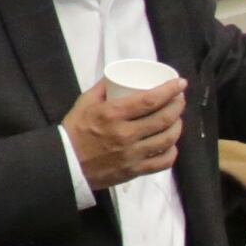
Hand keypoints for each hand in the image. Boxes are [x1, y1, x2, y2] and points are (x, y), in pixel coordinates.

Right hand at [65, 73, 184, 191]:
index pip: (150, 100)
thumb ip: (102, 88)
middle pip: (163, 118)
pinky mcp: (135, 171)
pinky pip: (163, 162)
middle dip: (177, 106)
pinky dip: (172, 152)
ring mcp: (132, 154)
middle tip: (179, 99)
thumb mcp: (85, 103)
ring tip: (177, 119)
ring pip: (167, 139)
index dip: (170, 90)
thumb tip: (119, 74)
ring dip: (177, 127)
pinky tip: (171, 144)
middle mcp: (125, 134)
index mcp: (112, 114)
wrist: (64, 163)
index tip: (180, 83)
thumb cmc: (75, 130)